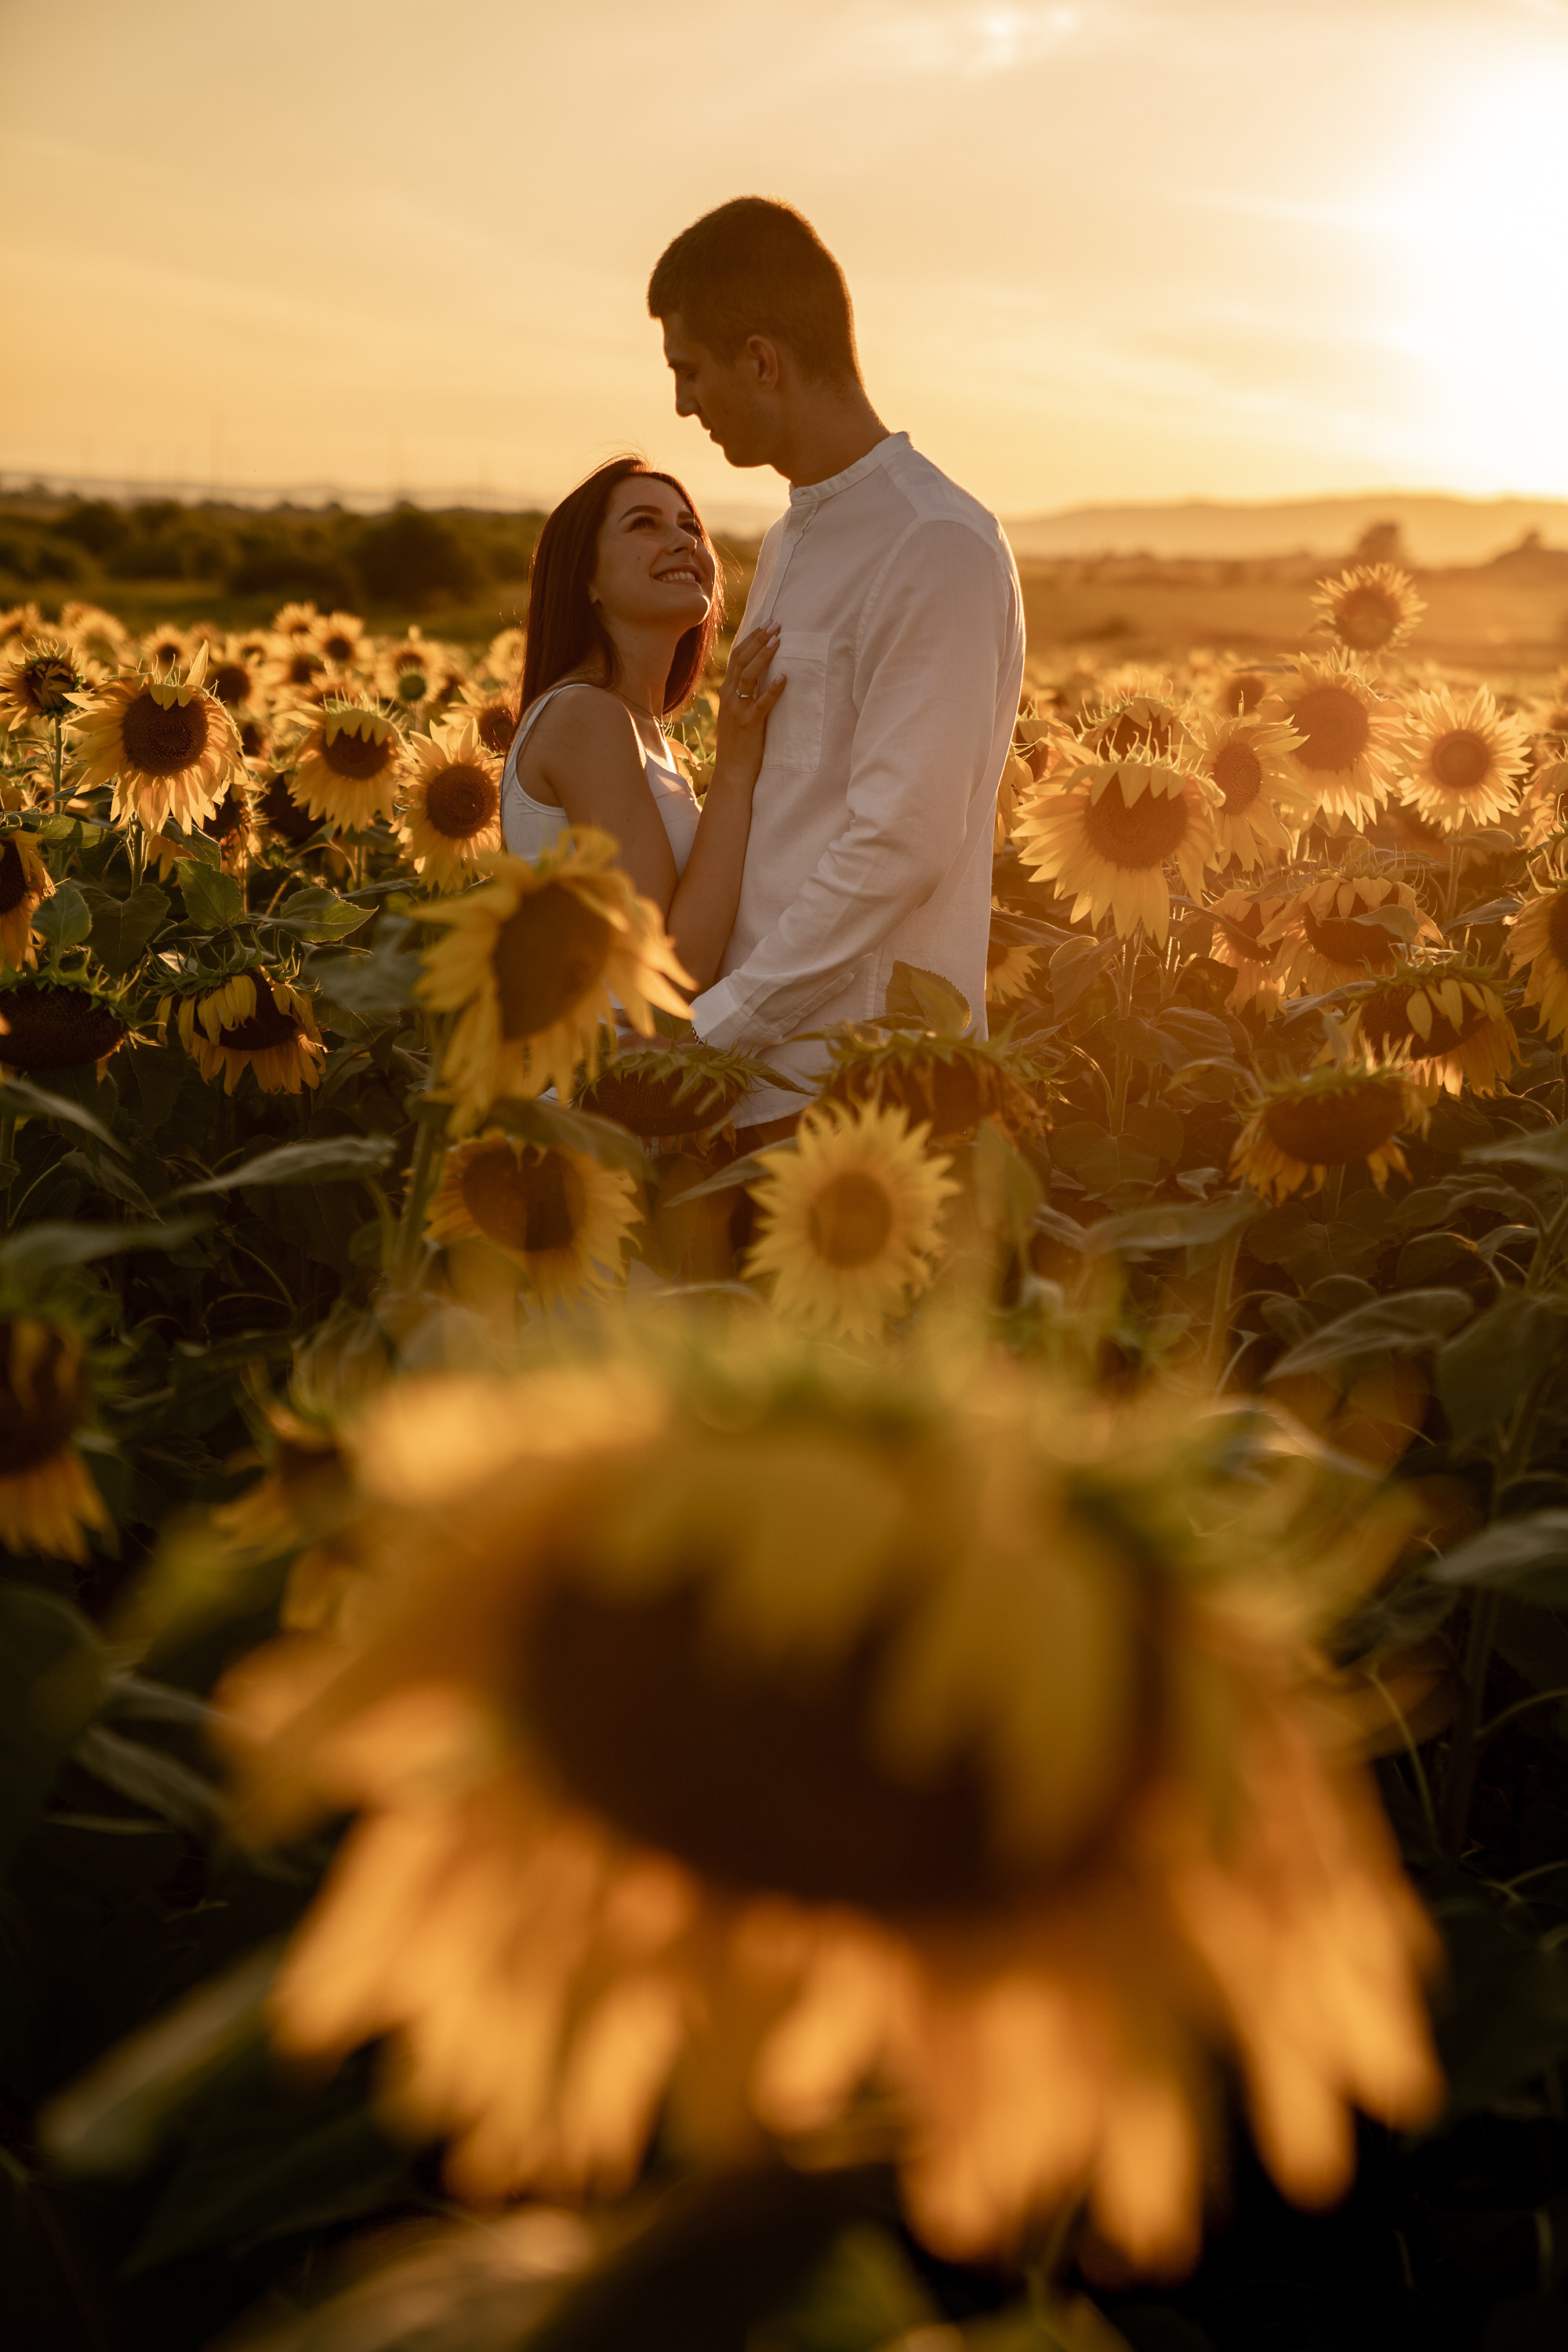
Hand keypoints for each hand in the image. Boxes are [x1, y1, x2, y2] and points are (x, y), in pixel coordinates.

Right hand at [714, 622, 784, 790]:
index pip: (737, 657)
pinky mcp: (749, 725)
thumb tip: (763, 675)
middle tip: (776, 624)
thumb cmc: (740, 744)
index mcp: (727, 692)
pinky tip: (783, 678)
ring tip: (778, 640)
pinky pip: (761, 703)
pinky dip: (772, 689)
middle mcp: (729, 697)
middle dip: (759, 639)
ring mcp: (738, 710)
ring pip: (748, 675)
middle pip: (741, 660)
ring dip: (764, 656)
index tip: (766, 625)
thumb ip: (746, 694)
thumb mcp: (739, 713)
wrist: (732, 772)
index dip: (751, 639)